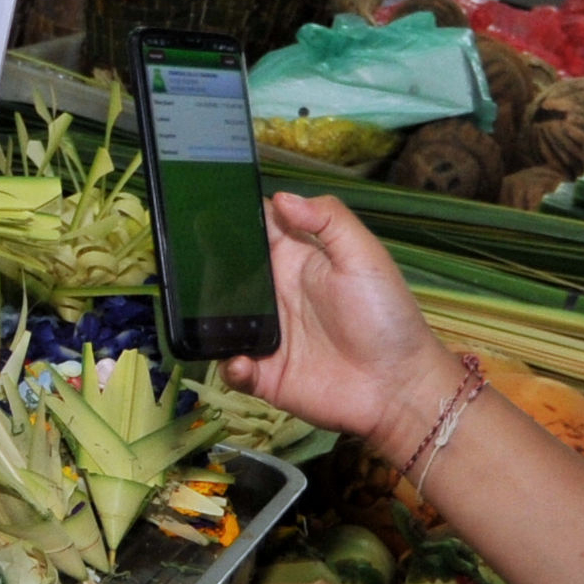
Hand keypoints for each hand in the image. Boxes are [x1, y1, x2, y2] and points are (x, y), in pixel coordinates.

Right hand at [220, 193, 462, 458]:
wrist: (399, 386)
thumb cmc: (388, 317)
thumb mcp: (365, 256)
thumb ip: (328, 219)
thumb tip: (280, 197)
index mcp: (297, 260)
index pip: (257, 229)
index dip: (233, 216)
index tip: (206, 204)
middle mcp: (276, 294)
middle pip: (227, 273)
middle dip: (204, 266)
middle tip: (183, 261)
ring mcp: (269, 334)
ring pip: (221, 320)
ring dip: (208, 317)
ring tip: (204, 316)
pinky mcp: (266, 374)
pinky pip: (232, 367)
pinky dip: (229, 365)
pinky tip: (242, 362)